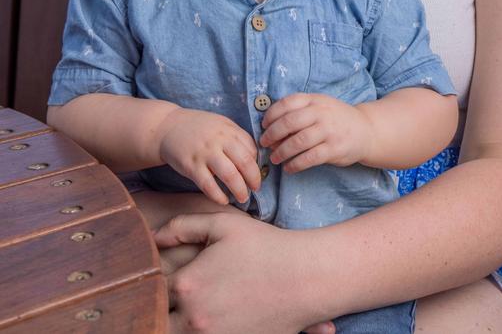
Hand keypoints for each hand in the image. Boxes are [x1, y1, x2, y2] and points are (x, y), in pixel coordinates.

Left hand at [154, 212, 335, 333]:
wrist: (304, 277)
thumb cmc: (264, 245)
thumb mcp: (222, 224)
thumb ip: (182, 226)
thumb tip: (154, 236)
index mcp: (188, 285)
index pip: (152, 287)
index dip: (152, 278)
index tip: (159, 271)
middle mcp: (195, 318)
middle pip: (159, 318)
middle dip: (160, 305)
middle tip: (169, 293)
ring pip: (175, 333)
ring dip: (178, 321)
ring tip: (192, 304)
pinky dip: (200, 331)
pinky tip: (211, 316)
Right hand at [156, 108, 260, 203]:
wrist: (167, 127)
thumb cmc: (198, 128)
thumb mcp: (220, 125)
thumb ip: (236, 137)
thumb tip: (254, 158)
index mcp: (229, 129)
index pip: (251, 148)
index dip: (256, 163)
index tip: (256, 173)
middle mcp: (219, 140)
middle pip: (244, 162)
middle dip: (254, 179)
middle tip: (256, 189)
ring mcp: (204, 153)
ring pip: (229, 175)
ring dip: (239, 190)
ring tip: (243, 197)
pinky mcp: (191, 166)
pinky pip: (209, 185)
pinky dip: (218, 196)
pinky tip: (223, 200)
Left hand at [259, 93, 372, 171]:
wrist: (366, 130)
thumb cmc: (336, 118)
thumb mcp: (320, 105)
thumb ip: (300, 110)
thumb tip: (271, 125)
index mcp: (315, 100)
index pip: (287, 103)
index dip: (271, 114)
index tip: (264, 125)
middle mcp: (321, 113)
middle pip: (289, 122)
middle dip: (272, 134)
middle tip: (264, 143)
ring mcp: (329, 131)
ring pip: (298, 142)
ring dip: (281, 151)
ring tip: (274, 158)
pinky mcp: (334, 149)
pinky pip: (309, 158)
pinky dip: (295, 164)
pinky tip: (289, 168)